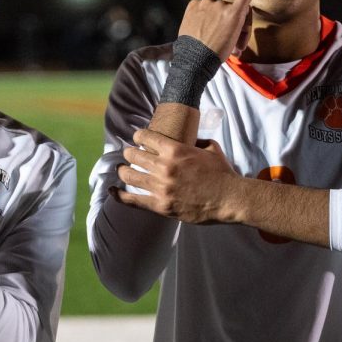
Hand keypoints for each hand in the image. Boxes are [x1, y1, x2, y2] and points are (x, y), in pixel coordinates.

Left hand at [116, 128, 240, 223]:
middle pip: (134, 155)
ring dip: (123, 170)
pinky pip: (133, 200)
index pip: (145, 137)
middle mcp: (164, 167)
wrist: (229, 199)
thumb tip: (190, 138)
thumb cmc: (222, 173)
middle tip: (129, 154)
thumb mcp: (211, 148)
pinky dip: (119, 195)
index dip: (138, 136)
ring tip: (122, 169)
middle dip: (129, 152)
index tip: (136, 138)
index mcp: (175, 149)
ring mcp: (161, 187)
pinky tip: (112, 190)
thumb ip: (196, 141)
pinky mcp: (160, 206)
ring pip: (129, 175)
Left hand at [179, 0, 267, 61]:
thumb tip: (236, 22)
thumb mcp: (235, 41)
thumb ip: (237, 26)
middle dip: (230, 21)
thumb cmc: (216, 53)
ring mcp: (205, 4)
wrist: (194, 60)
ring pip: (214, 7)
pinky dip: (202, 14)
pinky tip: (201, 27)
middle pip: (230, 9)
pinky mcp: (193, 5)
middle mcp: (220, 5)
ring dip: (215, 18)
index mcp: (234, 14)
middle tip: (228, 38)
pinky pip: (201, 6)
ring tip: (211, 35)